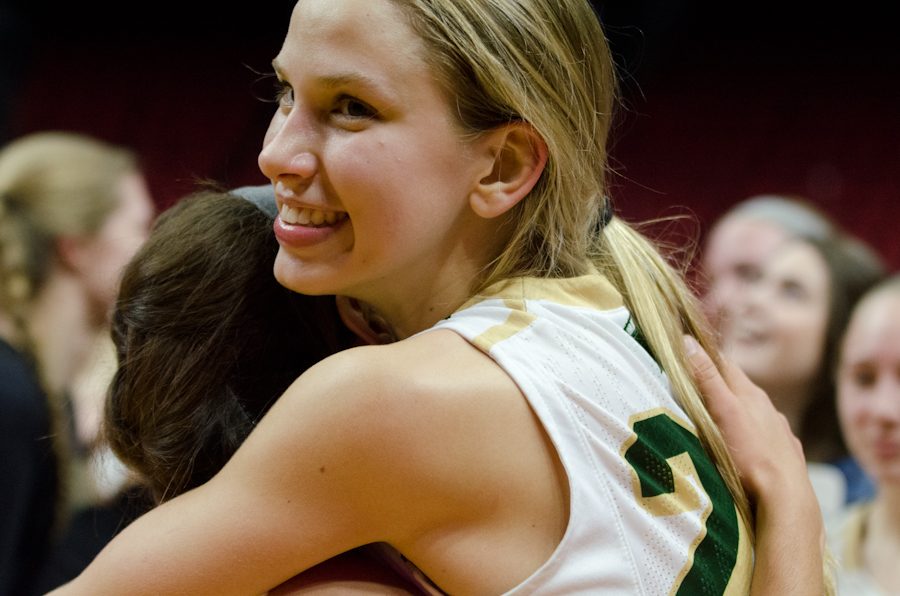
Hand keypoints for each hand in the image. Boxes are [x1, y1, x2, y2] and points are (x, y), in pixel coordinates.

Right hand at [683, 335, 806, 501]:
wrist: (785, 496)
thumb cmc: (751, 454)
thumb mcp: (723, 411)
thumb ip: (707, 378)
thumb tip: (688, 341)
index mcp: (750, 394)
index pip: (724, 365)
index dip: (705, 358)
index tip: (685, 356)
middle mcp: (768, 408)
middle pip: (739, 389)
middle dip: (718, 385)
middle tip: (693, 389)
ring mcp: (778, 432)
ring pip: (754, 414)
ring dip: (736, 412)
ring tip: (717, 421)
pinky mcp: (784, 454)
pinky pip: (765, 438)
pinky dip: (751, 436)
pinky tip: (745, 448)